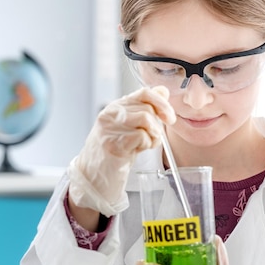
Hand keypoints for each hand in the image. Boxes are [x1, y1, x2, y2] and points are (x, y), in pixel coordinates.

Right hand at [68, 86, 173, 216]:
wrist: (94, 174)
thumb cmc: (114, 151)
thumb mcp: (130, 127)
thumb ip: (145, 109)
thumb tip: (162, 91)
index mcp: (116, 107)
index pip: (144, 93)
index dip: (162, 103)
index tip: (169, 117)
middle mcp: (111, 113)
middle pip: (147, 109)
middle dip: (157, 126)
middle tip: (152, 139)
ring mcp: (110, 128)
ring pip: (146, 119)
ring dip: (152, 135)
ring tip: (145, 145)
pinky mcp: (114, 143)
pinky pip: (142, 136)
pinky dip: (147, 144)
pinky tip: (138, 150)